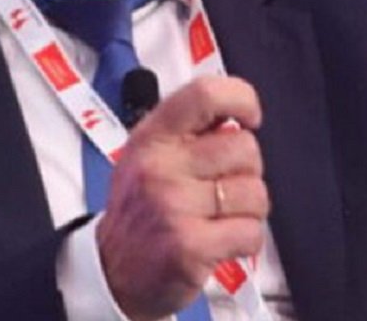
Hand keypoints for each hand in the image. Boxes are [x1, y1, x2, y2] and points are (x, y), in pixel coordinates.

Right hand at [96, 75, 269, 320]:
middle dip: (247, 170)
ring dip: (248, 209)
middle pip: (244, 148)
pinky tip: (222, 240)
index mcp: (151, 137)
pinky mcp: (190, 246)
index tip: (250, 116)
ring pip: (254, 192)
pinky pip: (251, 232)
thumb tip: (236, 116)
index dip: (240, 98)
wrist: (111, 271)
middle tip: (224, 185)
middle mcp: (160, 167)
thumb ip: (187, 131)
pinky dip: (246, 239)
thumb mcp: (146, 155)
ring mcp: (174, 207)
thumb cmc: (138, 210)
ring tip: (221, 216)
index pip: (204, 95)